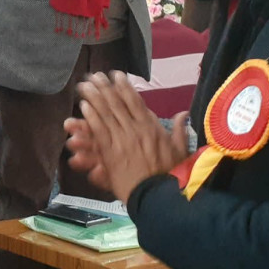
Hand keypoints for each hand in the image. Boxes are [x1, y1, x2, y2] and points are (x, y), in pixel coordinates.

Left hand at [64, 71, 188, 201]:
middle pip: (117, 103)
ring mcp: (123, 140)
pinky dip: (92, 118)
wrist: (159, 195)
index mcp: (151, 127)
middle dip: (105, 87)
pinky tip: (83, 106)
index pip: (136, 102)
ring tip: (85, 85)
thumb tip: (184, 113)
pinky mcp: (111, 153)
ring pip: (106, 114)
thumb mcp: (180, 150)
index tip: (117, 74)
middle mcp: (136, 129)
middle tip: (94, 74)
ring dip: (94, 98)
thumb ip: (179, 130)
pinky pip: (100, 131)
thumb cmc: (171, 174)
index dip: (125, 87)